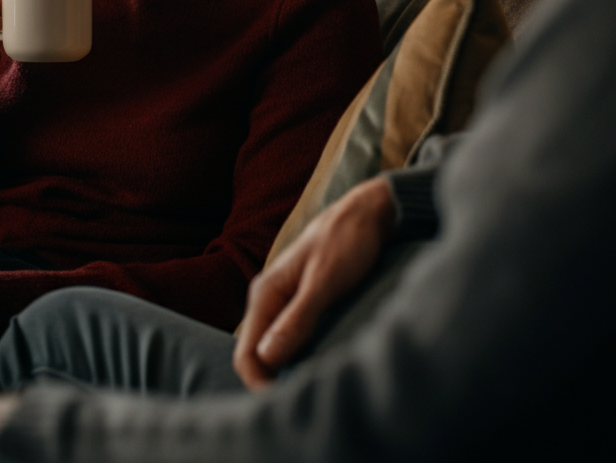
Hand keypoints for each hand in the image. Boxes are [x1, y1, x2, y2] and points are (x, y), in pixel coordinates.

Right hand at [233, 177, 395, 388]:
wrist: (369, 212)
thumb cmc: (348, 241)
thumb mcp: (325, 281)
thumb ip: (296, 318)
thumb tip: (267, 358)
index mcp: (265, 292)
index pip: (246, 354)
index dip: (261, 385)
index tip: (288, 403)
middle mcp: (269, 297)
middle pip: (257, 354)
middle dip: (274, 381)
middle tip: (306, 399)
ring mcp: (285, 299)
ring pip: (274, 347)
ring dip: (287, 369)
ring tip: (314, 386)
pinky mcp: (303, 301)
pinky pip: (291, 336)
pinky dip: (300, 354)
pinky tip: (320, 361)